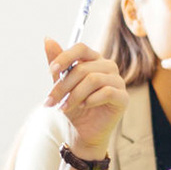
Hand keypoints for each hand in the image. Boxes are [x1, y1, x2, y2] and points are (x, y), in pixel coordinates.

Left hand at [43, 38, 127, 161]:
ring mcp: (118, 82)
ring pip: (94, 80)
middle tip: (51, 101)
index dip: (65, 57)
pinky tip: (83, 106)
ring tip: (64, 107)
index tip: (51, 71)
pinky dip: (90, 100)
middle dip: (63, 86)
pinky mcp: (123, 98)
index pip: (81, 48)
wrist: (83, 131)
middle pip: (84, 68)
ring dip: (74, 95)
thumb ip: (57, 63)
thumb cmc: (74, 106)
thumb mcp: (61, 84)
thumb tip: (47, 38)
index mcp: (94, 60)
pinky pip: (106, 92)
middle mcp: (108, 67)